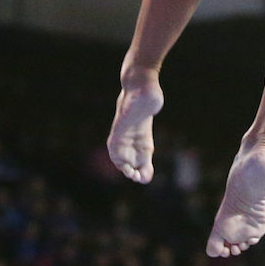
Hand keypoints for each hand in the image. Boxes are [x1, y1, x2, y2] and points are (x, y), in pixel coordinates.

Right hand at [106, 65, 163, 183]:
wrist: (143, 87)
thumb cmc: (140, 92)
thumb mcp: (139, 97)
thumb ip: (136, 102)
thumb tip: (141, 101)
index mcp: (121, 130)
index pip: (115, 151)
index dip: (120, 161)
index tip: (128, 169)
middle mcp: (126, 138)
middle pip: (125, 160)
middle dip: (130, 170)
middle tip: (139, 177)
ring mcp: (135, 140)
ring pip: (134, 161)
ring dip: (138, 171)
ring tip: (144, 178)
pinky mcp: (144, 140)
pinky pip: (143, 157)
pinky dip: (145, 166)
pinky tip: (148, 174)